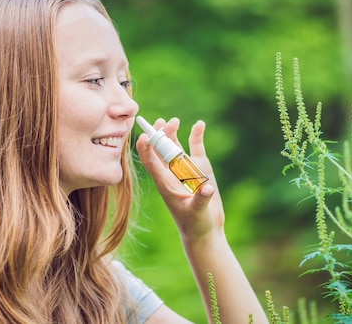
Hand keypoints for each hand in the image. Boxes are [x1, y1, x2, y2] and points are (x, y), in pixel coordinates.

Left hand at [135, 117, 224, 245]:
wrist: (206, 230)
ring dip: (172, 133)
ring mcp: (185, 169)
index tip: (144, 136)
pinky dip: (196, 136)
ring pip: (174, 146)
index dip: (145, 150)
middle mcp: (172, 173)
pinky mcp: (199, 168)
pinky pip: (196, 148)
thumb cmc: (196, 224)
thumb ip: (201, 200)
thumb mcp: (197, 213)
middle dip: (158, 136)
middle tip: (161, 122)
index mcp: (165, 184)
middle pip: (160, 150)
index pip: (151, 163)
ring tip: (173, 121)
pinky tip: (200, 124)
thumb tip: (206, 188)